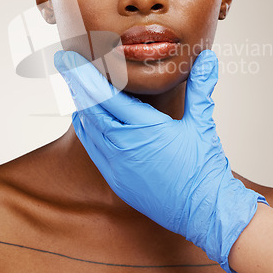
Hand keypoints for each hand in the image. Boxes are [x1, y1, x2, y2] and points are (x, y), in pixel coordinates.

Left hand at [54, 49, 266, 272]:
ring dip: (80, 104)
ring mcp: (117, 165)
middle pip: (90, 108)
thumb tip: (208, 58)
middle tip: (64, 63)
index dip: (84, 74)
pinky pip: (93, 149)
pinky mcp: (117, 179)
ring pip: (88, 128)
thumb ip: (200, 87)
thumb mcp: (201, 123)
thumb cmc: (203, 170)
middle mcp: (124, 146)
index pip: (105, 95)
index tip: (69, 58)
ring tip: (73, 83)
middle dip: (75, 83)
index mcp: (145, 128)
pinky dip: (86, 128)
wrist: (204, 213)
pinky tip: (83, 117)